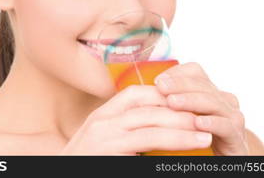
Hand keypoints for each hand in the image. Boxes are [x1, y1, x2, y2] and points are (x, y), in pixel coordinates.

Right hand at [59, 84, 212, 154]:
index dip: (164, 94)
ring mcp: (104, 134)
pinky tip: (194, 142)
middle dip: (178, 107)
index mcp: (102, 114)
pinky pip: (148, 141)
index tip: (187, 101)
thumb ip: (123, 130)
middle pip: (148, 103)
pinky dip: (175, 139)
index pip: (137, 94)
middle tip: (205, 112)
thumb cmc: (86, 162)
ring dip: (182, 123)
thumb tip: (156, 125)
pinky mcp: (109, 150)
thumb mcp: (103, 141)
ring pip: (151, 120)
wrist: (56, 175)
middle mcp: (102, 119)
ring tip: (207, 129)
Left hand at [155, 62, 248, 154]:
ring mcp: (233, 118)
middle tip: (161, 87)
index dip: (176, 74)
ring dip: (192, 101)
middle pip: (202, 85)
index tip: (157, 81)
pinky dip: (213, 123)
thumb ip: (168, 101)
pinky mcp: (237, 139)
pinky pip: (227, 127)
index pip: (195, 71)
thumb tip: (143, 89)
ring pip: (214, 102)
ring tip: (172, 102)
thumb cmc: (196, 137)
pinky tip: (198, 123)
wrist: (224, 162)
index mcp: (208, 91)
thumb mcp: (181, 116)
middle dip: (179, 85)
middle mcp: (223, 101)